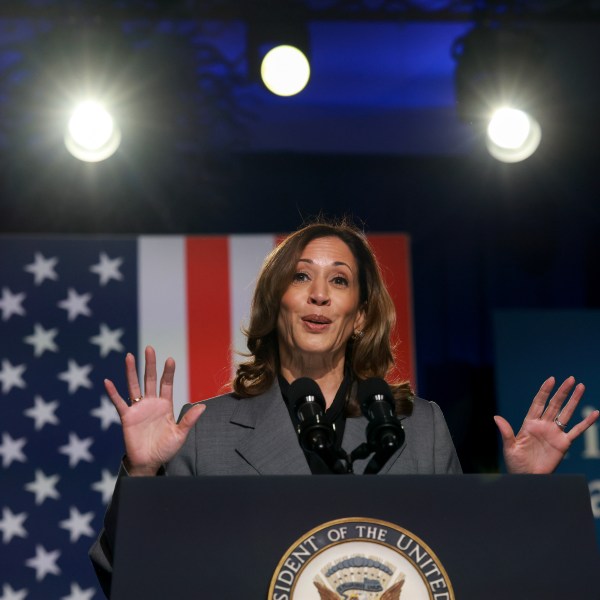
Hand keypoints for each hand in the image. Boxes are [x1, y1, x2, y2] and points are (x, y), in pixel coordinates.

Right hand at [105, 345, 205, 475]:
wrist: (149, 462)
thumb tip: (203, 406)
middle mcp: (151, 403)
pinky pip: (119, 403)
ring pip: (134, 386)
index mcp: (165, 405)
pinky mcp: (127, 417)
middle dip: (150, 364)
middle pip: (150, 379)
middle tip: (149, 348)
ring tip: (129, 356)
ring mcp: (138, 409)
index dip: (168, 372)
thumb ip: (189, 420)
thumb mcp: (180, 434)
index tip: (170, 359)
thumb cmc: (165, 448)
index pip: (167, 384)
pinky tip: (108, 382)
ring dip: (131, 372)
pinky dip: (113, 393)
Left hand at [494, 376, 598, 473]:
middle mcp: (543, 425)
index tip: (551, 379)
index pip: (538, 403)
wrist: (527, 478)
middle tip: (571, 379)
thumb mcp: (509, 447)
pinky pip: (577, 431)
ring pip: (566, 413)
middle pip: (554, 404)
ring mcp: (554, 433)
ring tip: (581, 387)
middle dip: (562, 392)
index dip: (544, 391)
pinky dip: (586, 422)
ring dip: (574, 400)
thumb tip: (496, 417)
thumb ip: (506, 432)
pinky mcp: (563, 443)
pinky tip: (595, 413)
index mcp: (529, 424)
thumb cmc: (516, 464)